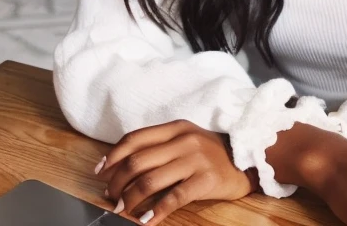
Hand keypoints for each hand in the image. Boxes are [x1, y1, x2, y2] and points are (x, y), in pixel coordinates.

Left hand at [96, 120, 255, 223]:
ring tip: (123, 210)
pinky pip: (173, 197)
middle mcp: (183, 141)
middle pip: (137, 161)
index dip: (113, 156)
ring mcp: (195, 160)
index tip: (100, 172)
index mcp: (175, 128)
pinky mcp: (205, 180)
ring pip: (150, 180)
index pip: (135, 138)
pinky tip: (146, 221)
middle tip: (110, 197)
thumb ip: (160, 147)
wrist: (246, 160)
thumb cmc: (209, 153)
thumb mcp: (185, 140)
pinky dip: (155, 212)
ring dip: (130, 199)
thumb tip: (123, 166)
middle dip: (117, 182)